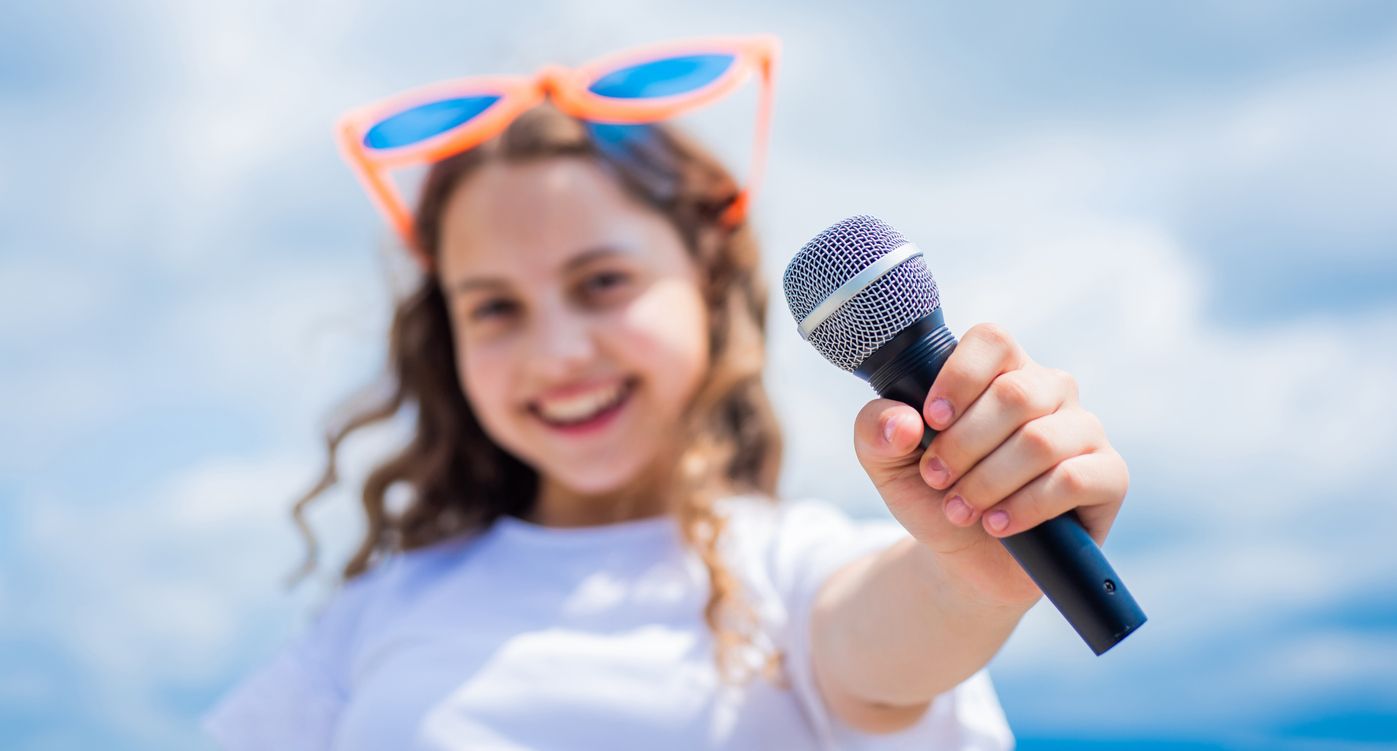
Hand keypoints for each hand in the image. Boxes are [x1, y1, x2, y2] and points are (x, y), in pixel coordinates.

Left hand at [853, 323, 1129, 608]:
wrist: (964, 560)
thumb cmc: (933, 495)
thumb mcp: (886, 463)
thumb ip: (876, 430)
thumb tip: (905, 422)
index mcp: (1000, 370)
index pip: (991, 340)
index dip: (958, 378)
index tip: (931, 422)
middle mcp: (1048, 389)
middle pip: (1014, 395)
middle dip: (963, 446)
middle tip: (937, 479)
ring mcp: (1083, 430)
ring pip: (1041, 441)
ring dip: (988, 482)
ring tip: (961, 509)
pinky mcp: (1108, 476)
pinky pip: (1075, 479)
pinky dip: (1027, 506)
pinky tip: (999, 525)